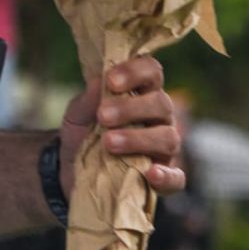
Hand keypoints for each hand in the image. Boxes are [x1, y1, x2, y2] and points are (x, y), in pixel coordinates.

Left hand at [60, 58, 183, 194]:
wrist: (72, 171)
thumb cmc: (82, 134)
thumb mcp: (77, 115)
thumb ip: (88, 100)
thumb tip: (98, 81)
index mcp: (142, 93)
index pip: (151, 71)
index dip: (135, 72)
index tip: (111, 81)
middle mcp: (159, 117)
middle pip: (162, 104)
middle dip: (132, 108)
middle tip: (102, 116)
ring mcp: (164, 148)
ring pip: (168, 138)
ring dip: (139, 139)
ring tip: (108, 143)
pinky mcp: (164, 178)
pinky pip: (176, 178)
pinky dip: (167, 177)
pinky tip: (150, 174)